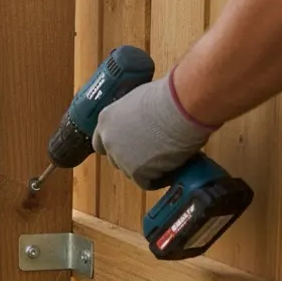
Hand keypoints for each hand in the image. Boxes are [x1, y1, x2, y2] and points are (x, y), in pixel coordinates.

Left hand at [91, 70, 216, 189]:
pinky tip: (170, 170)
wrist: (180, 108)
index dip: (117, 145)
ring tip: (166, 156)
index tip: (130, 146)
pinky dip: (158, 178)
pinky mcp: (136, 172)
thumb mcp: (140, 100)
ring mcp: (121, 157)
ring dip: (146, 168)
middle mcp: (108, 140)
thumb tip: (142, 122)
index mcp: (106, 119)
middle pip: (115, 159)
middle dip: (132, 158)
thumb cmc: (168, 98)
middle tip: (153, 151)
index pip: (101, 142)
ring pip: (131, 171)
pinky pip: (146, 182)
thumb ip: (132, 115)